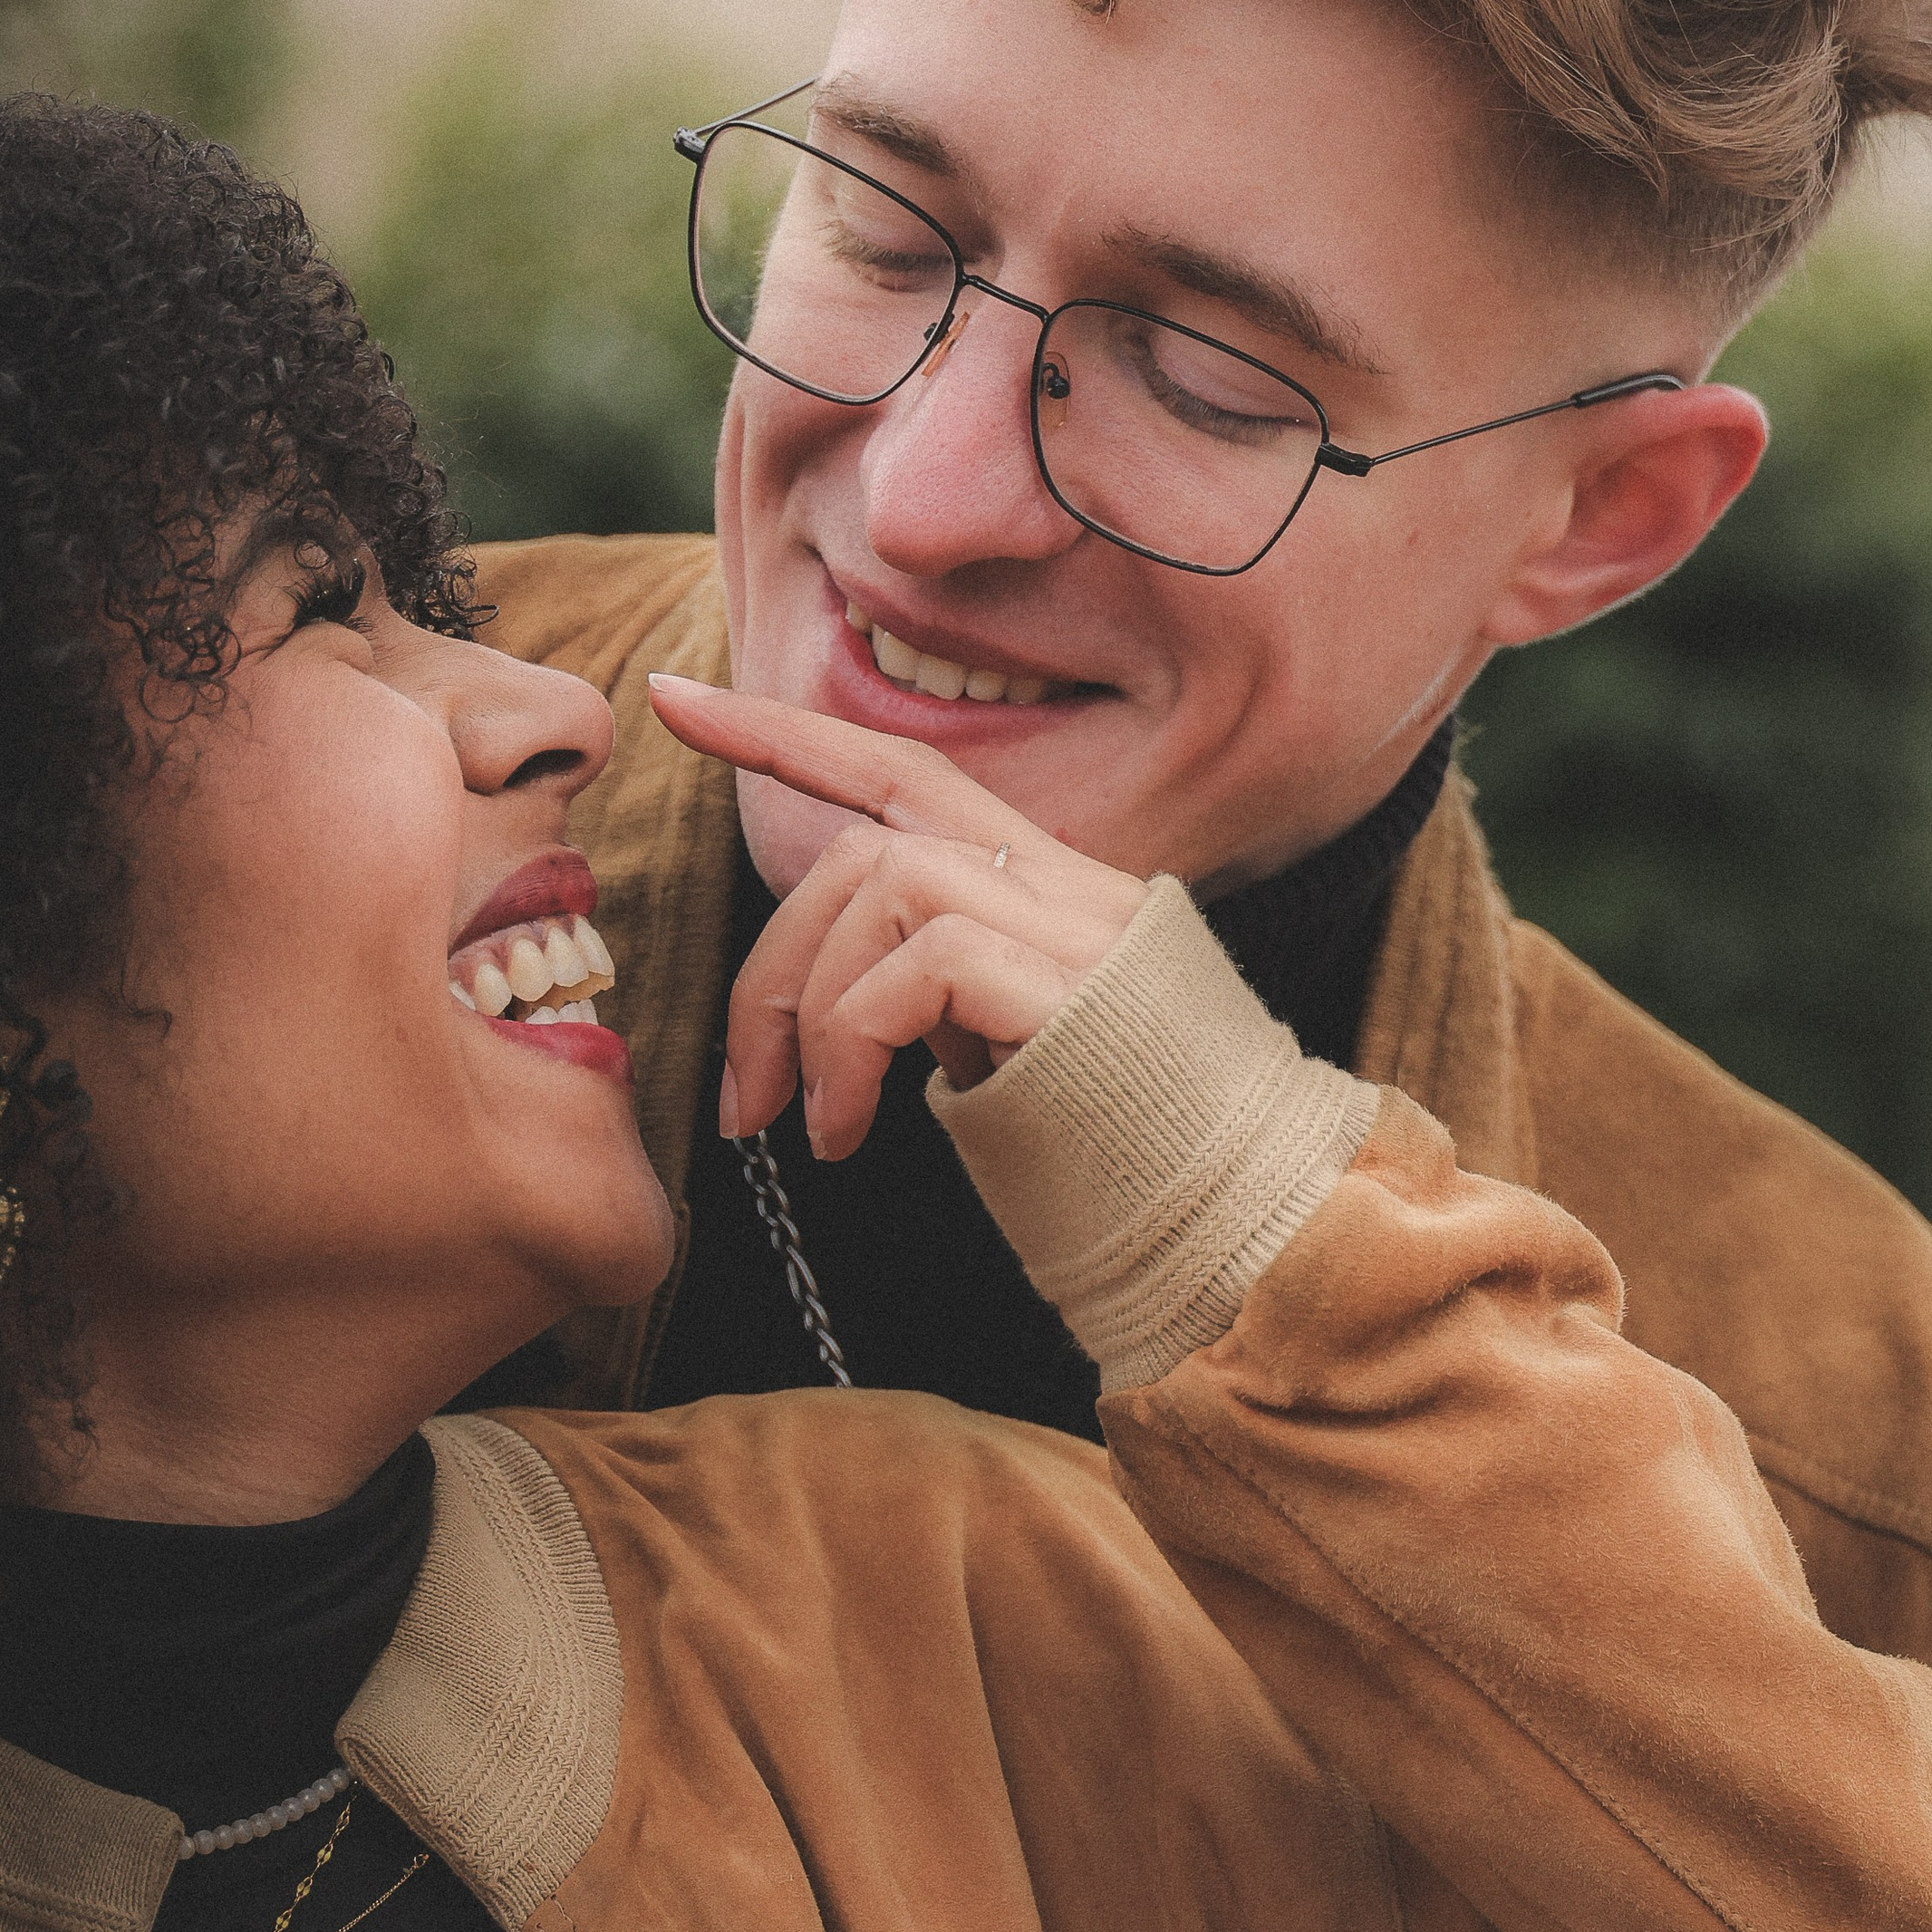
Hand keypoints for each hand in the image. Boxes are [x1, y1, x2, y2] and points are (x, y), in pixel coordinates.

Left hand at [647, 679, 1148, 1158]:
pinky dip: (853, 1043)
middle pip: (871, 845)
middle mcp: (1077, 889)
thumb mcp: (1012, 1057)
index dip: (788, 732)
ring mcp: (1083, 931)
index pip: (911, 775)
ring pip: (886, 886)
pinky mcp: (1075, 989)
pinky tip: (850, 1129)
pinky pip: (921, 961)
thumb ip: (943, 998)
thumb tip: (841, 1002)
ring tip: (811, 1126)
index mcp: (1059, 894)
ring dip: (810, 1010)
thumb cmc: (1128, 1173)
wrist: (1255, 1232)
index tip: (676, 698)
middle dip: (771, 959)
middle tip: (743, 1092)